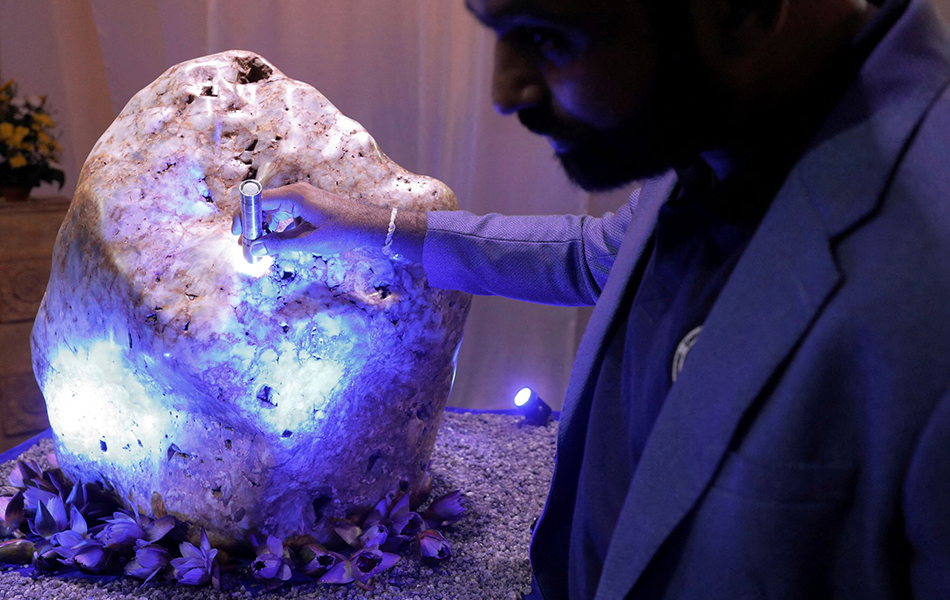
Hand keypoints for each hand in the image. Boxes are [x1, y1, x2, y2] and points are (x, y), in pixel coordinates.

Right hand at [231, 182, 383, 257]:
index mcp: (294, 196)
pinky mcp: (307, 205)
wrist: (368, 225)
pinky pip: (284, 213)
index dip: (242, 217)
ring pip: (272, 211)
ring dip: (264, 228)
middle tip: (246, 249)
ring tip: (258, 249)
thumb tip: (255, 248)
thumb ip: (280, 245)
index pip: (256, 201)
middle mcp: (295, 192)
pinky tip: (275, 243)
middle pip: (262, 206)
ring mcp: (301, 198)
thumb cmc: (343, 231)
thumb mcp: (309, 242)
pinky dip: (277, 227)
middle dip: (252, 227)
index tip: (236, 234)